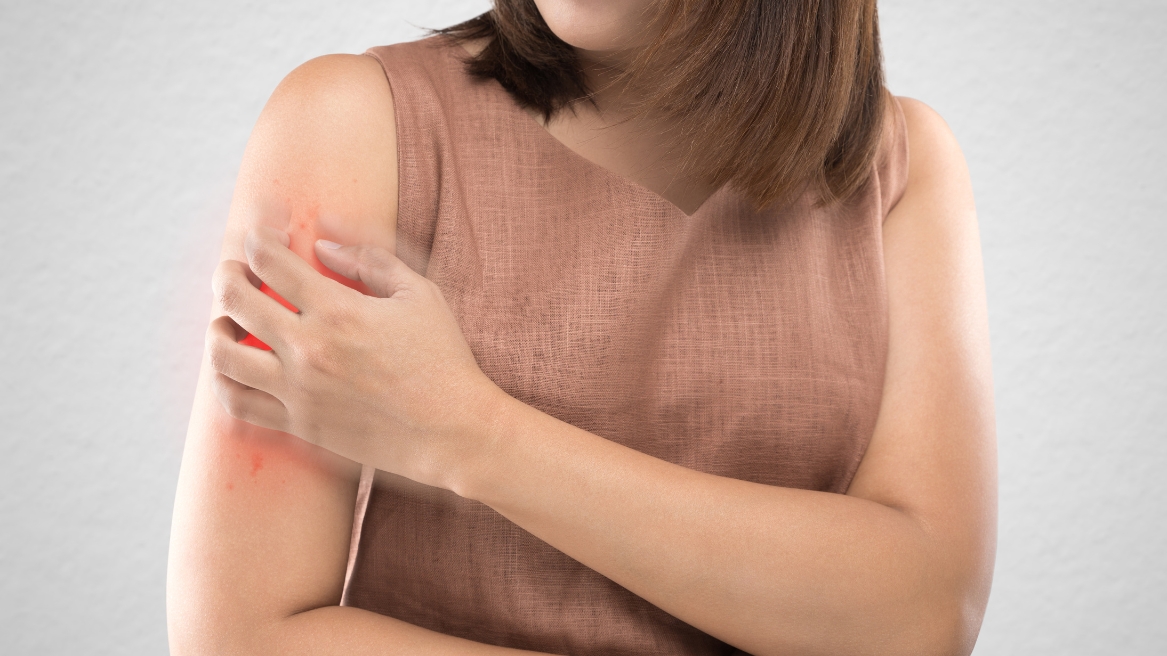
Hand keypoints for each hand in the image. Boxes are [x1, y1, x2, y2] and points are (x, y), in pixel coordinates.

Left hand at [206, 226, 500, 487]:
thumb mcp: (419, 294)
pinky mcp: (299, 426)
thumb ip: (370, 260)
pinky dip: (225, 383)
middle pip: (234, 299)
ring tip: (227, 322)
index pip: (270, 260)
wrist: (452, 431)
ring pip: (223, 355)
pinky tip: (236, 370)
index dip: (259, 236)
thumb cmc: (443, 359)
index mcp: (337, 310)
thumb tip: (322, 246)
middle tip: (235, 270)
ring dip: (218, 329)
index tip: (264, 233)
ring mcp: (298, 391)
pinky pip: (237, 405)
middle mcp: (308, 349)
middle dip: (227, 273)